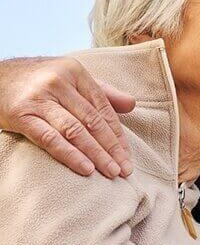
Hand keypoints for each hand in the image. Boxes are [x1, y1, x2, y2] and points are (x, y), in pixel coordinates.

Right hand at [0, 56, 134, 177]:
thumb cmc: (40, 81)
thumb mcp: (72, 79)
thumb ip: (102, 92)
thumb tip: (132, 104)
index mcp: (75, 72)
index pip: (104, 109)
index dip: (118, 135)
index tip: (127, 156)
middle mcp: (58, 82)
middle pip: (92, 121)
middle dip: (111, 148)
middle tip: (124, 170)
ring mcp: (39, 99)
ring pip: (75, 131)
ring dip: (96, 154)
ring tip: (110, 172)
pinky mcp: (21, 115)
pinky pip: (50, 139)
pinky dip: (70, 155)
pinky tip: (85, 169)